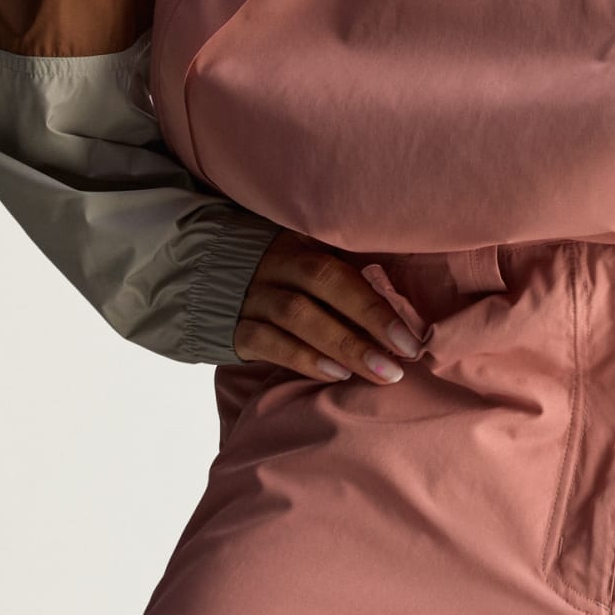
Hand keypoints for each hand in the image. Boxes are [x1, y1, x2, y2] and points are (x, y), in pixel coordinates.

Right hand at [232, 229, 430, 383]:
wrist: (201, 277)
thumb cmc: (278, 274)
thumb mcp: (306, 257)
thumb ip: (344, 271)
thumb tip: (403, 302)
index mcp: (300, 240)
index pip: (343, 265)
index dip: (377, 300)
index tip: (412, 335)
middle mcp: (275, 262)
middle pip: (323, 283)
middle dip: (368, 320)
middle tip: (404, 355)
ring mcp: (250, 294)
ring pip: (297, 315)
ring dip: (341, 344)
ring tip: (377, 370)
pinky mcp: (231, 327)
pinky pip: (266, 341)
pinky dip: (303, 359)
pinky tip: (334, 374)